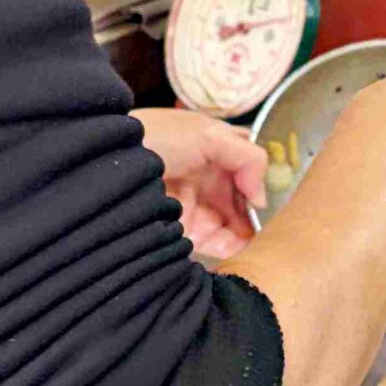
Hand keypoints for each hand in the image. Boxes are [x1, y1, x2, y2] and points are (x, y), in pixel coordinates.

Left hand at [136, 109, 268, 261]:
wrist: (110, 162)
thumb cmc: (158, 138)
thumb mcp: (209, 135)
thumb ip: (248, 159)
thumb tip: (261, 198)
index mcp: (216, 152)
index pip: (249, 169)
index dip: (264, 183)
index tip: (275, 197)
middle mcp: (208, 180)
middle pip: (244, 203)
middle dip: (258, 216)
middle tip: (274, 228)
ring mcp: (197, 207)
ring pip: (234, 227)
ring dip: (249, 236)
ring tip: (264, 242)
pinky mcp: (184, 232)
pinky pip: (216, 244)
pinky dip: (232, 249)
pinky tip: (244, 249)